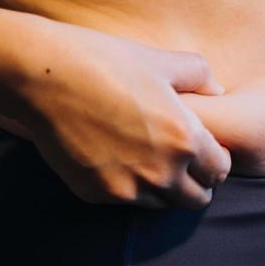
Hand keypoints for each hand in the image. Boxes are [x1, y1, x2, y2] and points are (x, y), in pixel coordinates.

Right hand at [0, 16, 231, 209]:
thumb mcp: (162, 61)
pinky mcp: (96, 194)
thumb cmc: (107, 61)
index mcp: (185, 139)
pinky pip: (126, 201)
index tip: (202, 146)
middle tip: (180, 157)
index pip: (220, 170)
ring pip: (162, 204)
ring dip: (163, 188)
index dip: (215, 158)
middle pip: (196, 199)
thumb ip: (200, 76)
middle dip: (195, 181)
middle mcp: (160, 172)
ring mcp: (126, 189)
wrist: (45, 76)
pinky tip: (117, 156)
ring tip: (148, 156)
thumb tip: (218, 91)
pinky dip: (129, 186)